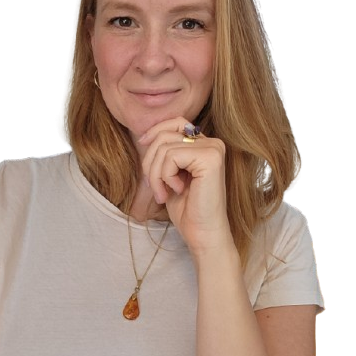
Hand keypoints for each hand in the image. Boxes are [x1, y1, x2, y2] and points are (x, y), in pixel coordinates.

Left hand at [139, 117, 234, 256]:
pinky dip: (165, 176)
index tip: (142, 144)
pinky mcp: (210, 158)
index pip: (175, 122)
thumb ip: (165, 153)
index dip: (155, 131)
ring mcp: (213, 148)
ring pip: (164, 147)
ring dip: (155, 174)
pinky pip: (171, 156)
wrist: (202, 233)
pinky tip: (177, 190)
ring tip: (163, 193)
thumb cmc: (187, 209)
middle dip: (150, 162)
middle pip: (165, 135)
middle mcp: (212, 143)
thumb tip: (146, 136)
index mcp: (205, 144)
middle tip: (156, 188)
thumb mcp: (170, 175)